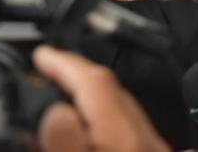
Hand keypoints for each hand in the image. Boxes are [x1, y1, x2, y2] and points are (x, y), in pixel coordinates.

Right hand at [33, 45, 169, 151]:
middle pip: (113, 91)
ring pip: (123, 111)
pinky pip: (131, 128)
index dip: (65, 63)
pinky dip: (106, 118)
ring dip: (92, 97)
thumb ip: (65, 144)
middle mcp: (148, 143)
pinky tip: (91, 129)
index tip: (42, 55)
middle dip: (77, 74)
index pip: (95, 84)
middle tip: (48, 69)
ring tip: (62, 96)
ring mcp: (155, 151)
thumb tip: (55, 111)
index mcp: (125, 141)